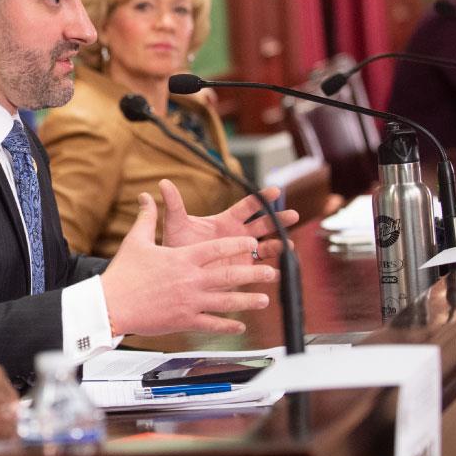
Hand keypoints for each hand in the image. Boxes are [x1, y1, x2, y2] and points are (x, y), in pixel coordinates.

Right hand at [101, 193, 277, 336]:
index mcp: (182, 258)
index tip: (251, 242)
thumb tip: (146, 196)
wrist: (110, 304)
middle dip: (252, 273)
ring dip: (247, 300)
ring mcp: (190, 302)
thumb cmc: (122, 272)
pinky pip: (211, 324)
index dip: (237, 244)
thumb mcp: (135, 240)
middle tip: (270, 273)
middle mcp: (190, 279)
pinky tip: (240, 326)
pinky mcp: (184, 321)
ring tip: (264, 300)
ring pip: (226, 300)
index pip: (216, 248)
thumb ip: (147, 218)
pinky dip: (227, 325)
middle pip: (229, 274)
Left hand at [160, 179, 298, 260]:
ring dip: (279, 245)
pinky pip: (260, 270)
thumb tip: (163, 183)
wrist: (175, 271)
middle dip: (279, 219)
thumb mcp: (176, 224)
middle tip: (293, 215)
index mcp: (227, 220)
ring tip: (288, 246)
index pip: (248, 206)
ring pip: (267, 247)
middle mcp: (239, 235)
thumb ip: (174, 205)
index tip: (276, 190)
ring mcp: (243, 253)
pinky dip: (270, 271)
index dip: (261, 199)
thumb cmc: (177, 244)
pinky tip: (277, 273)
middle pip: (264, 224)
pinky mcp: (243, 271)